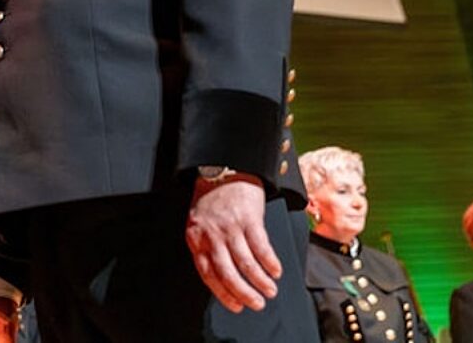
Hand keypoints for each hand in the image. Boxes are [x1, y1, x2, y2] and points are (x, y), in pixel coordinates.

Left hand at [185, 174, 279, 312]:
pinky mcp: (249, 218)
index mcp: (196, 237)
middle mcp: (212, 234)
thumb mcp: (199, 223)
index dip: (223, 293)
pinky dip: (270, 262)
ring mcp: (231, 226)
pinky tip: (276, 271)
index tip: (236, 306)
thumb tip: (222, 277)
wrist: (224, 166)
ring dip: (260, 281)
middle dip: (244, 293)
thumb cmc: (211, 197)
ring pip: (246, 263)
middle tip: (257, 304)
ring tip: (269, 290)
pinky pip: (261, 247)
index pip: (208, 274)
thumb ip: (207, 247)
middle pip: (227, 272)